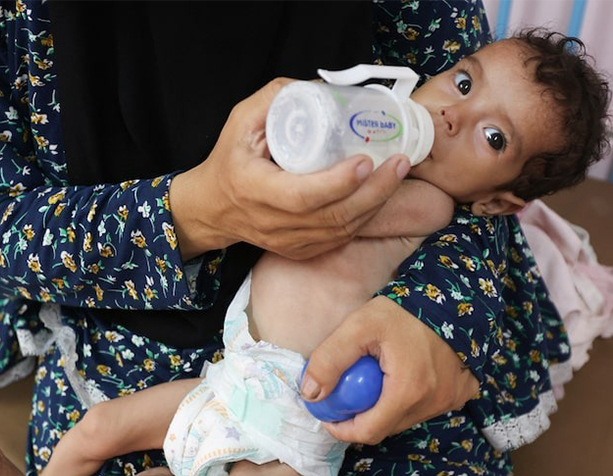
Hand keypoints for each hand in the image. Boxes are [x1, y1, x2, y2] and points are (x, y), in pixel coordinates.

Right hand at [169, 78, 410, 260]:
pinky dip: (366, 218)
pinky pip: (340, 239)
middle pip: (333, 216)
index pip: (302, 196)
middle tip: (400, 162)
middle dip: (374, 191)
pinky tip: (382, 195)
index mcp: (254, 190)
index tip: (366, 160)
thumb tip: (322, 89)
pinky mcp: (301, 250)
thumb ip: (276, 98)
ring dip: (377, 204)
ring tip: (399, 172)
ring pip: (342, 231)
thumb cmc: (229, 160)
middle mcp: (273, 223)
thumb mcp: (241, 121)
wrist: (212, 208)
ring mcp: (289, 242)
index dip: (338, 183)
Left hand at [301, 296, 479, 443]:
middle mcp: (434, 402)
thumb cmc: (402, 310)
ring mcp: (450, 399)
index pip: (369, 431)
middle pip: (387, 427)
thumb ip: (330, 359)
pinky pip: (428, 408)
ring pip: (407, 419)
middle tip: (349, 395)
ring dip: (387, 409)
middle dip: (363, 417)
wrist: (447, 292)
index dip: (343, 429)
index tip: (330, 415)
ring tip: (376, 381)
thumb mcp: (358, 327)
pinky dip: (412, 401)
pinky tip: (404, 378)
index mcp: (408, 392)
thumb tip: (310, 394)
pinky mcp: (461, 393)